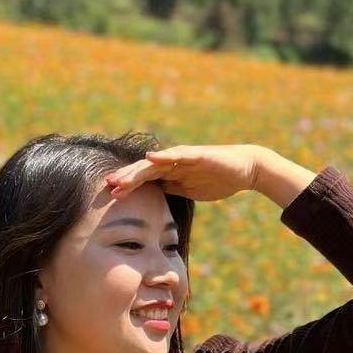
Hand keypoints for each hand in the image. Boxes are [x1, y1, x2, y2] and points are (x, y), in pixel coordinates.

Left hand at [104, 143, 266, 201]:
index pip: (144, 179)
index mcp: (170, 172)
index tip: (110, 194)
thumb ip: (171, 189)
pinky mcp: (197, 155)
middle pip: (144, 170)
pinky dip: (164, 156)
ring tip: (121, 177)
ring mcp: (183, 157)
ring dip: (137, 170)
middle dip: (126, 178)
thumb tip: (153, 196)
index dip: (128, 185)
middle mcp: (173, 162)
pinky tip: (150, 158)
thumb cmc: (216, 179)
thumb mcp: (188, 191)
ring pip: (155, 163)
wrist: (244, 170)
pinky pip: (178, 155)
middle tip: (108, 186)